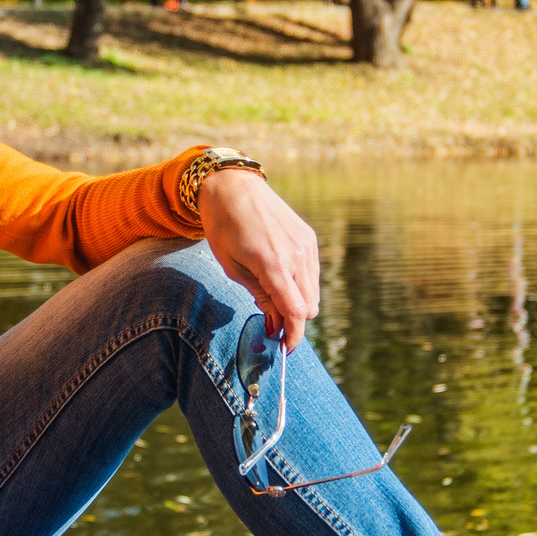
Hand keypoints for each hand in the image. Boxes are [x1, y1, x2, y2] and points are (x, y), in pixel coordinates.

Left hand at [201, 170, 319, 348]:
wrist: (233, 186)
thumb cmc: (224, 227)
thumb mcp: (233, 268)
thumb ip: (259, 297)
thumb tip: (276, 325)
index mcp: (272, 264)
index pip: (295, 312)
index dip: (292, 336)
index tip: (285, 349)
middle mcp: (296, 254)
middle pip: (309, 306)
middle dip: (294, 321)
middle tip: (272, 324)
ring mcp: (305, 245)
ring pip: (313, 292)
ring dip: (297, 304)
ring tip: (273, 300)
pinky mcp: (308, 238)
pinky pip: (312, 273)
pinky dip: (300, 285)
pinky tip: (279, 280)